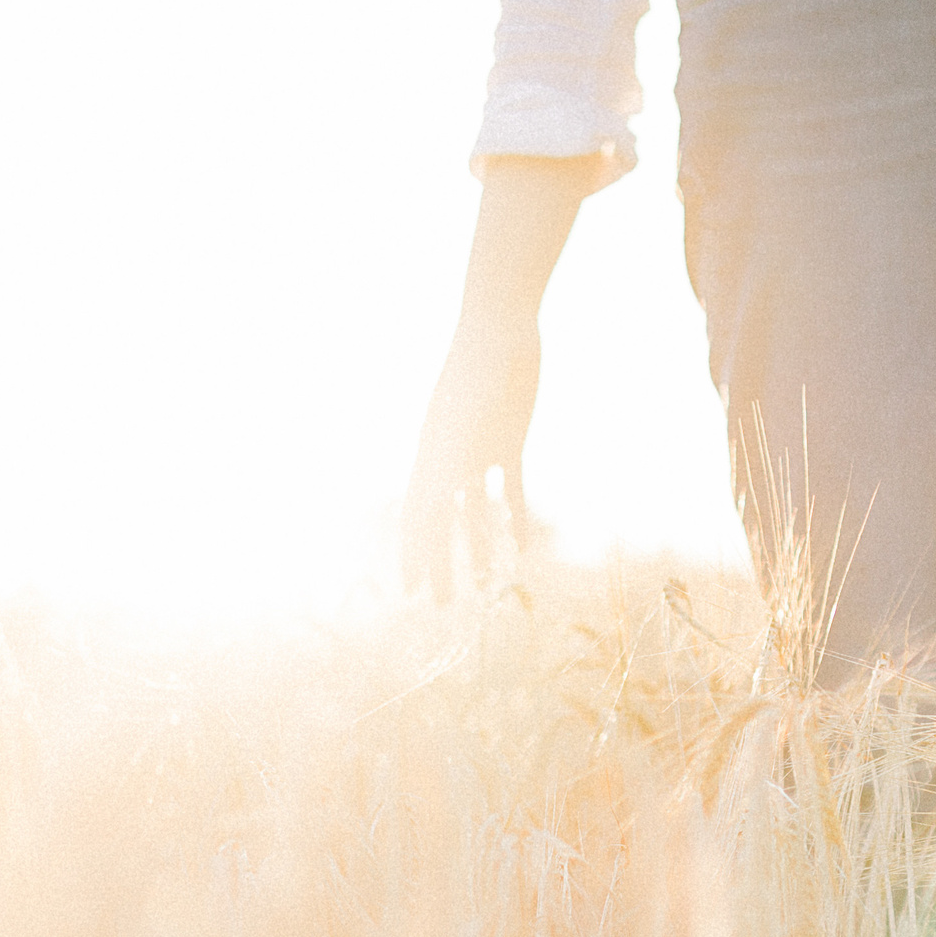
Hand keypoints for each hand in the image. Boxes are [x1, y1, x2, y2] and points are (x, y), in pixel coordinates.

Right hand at [403, 310, 540, 601]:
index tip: (412, 593)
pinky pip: (512, 489)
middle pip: (441, 523)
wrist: (502, 330)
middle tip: (443, 605)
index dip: (413, 557)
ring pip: (474, 512)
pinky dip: (516, 517)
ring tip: (482, 585)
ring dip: (477, 548)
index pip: (417, 520)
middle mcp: (448, 461)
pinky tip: (523, 548)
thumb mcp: (457, 427)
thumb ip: (441, 469)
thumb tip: (422, 516)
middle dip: (441, 564)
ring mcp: (477, 452)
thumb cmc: (475, 373)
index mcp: (429, 459)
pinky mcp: (509, 442)